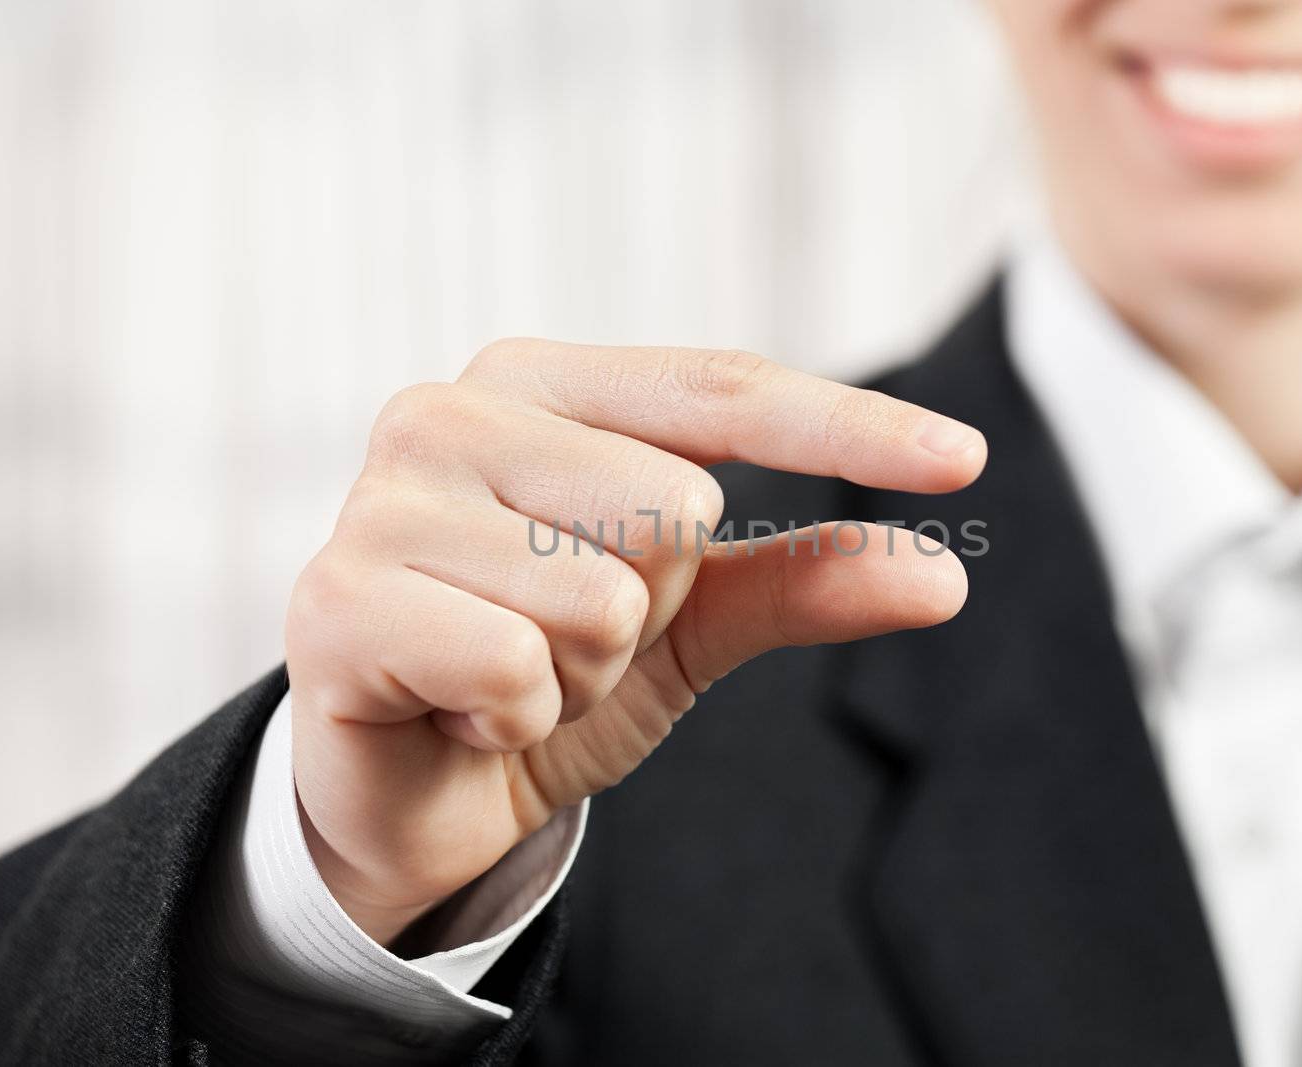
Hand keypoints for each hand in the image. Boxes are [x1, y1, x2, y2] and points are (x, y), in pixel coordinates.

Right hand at [284, 340, 986, 942]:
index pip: (722, 389)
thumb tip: (946, 576)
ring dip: (579, 675)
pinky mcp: (334, 599)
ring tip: (507, 676)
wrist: (412, 789)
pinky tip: (458, 710)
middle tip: (564, 640)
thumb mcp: (692, 622)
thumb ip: (803, 578)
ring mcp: (382, 497)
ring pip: (601, 596)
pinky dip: (515, 718)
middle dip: (649, 613)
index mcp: (540, 384)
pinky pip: (517, 665)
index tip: (966, 461)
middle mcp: (450, 410)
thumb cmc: (545, 669)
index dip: (848, 425)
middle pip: (674, 505)